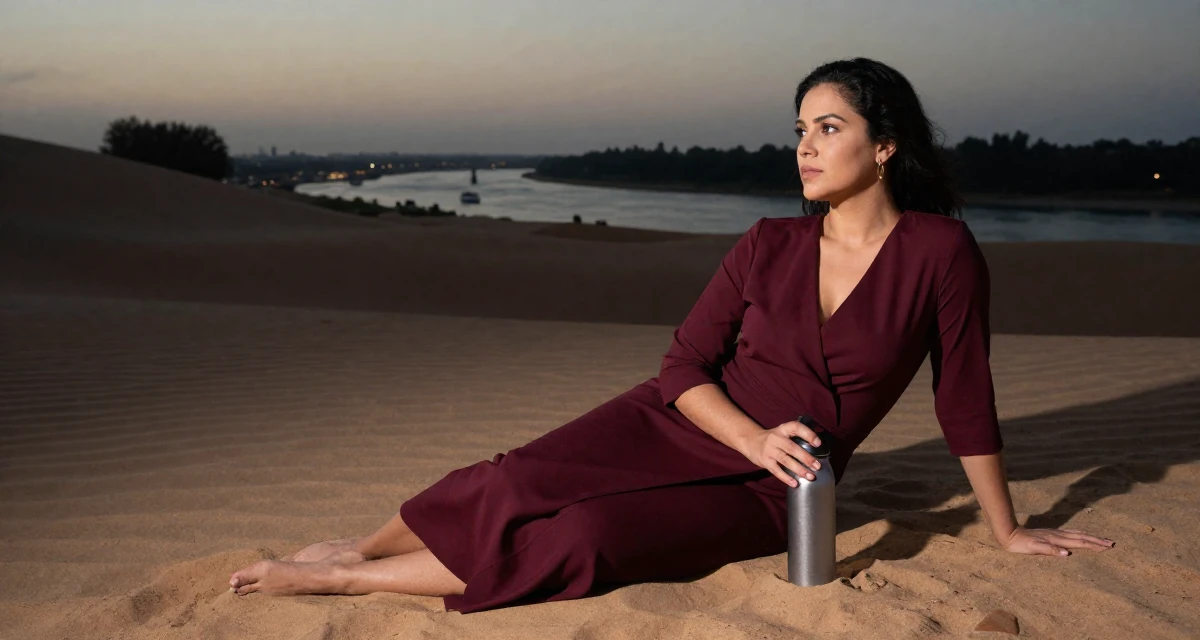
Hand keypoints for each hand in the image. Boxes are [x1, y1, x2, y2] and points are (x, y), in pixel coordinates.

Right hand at [737, 418, 823, 487]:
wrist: (750, 440)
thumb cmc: (772, 439)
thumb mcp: (782, 433)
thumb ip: (795, 438)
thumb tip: (816, 450)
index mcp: (783, 429)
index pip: (796, 427)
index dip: (808, 434)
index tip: (818, 443)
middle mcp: (775, 438)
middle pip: (792, 448)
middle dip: (806, 458)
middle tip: (817, 466)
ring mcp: (769, 450)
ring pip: (785, 460)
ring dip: (799, 469)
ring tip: (810, 476)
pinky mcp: (764, 461)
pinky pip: (776, 471)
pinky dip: (786, 478)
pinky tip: (795, 483)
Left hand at [1001, 525, 1115, 555]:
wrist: (1009, 534)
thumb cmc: (1021, 544)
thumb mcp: (1034, 549)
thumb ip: (1050, 550)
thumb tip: (1067, 553)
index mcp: (1057, 540)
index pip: (1080, 542)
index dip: (1094, 545)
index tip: (1108, 546)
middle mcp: (1058, 535)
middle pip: (1082, 537)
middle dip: (1097, 541)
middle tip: (1112, 543)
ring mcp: (1055, 534)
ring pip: (1077, 534)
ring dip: (1090, 537)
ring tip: (1101, 539)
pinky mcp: (1051, 535)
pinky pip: (1070, 534)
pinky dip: (1080, 536)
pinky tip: (1081, 536)